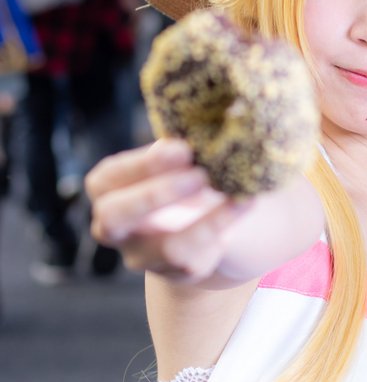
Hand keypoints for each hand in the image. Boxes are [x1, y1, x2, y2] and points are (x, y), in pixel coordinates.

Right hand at [86, 138, 252, 282]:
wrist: (217, 222)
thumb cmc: (191, 176)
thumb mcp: (184, 158)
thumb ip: (190, 143)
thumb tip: (227, 109)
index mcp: (110, 190)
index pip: (108, 179)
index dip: (141, 165)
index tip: (182, 148)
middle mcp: (118, 227)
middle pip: (114, 216)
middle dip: (155, 194)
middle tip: (199, 175)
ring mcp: (147, 254)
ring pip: (166, 249)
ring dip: (204, 220)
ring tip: (233, 193)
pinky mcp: (181, 272)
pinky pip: (202, 257)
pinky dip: (225, 227)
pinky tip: (244, 203)